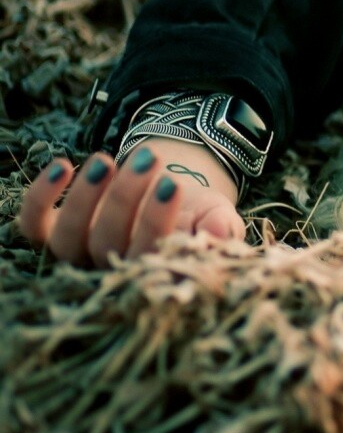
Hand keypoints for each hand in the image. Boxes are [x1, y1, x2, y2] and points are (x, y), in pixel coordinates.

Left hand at [17, 138, 244, 267]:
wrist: (167, 192)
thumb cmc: (196, 212)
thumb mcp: (218, 214)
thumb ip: (222, 226)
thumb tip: (216, 234)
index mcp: (151, 272)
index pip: (147, 258)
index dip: (154, 223)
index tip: (170, 185)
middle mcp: (108, 269)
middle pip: (105, 245)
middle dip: (123, 200)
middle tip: (148, 161)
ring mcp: (77, 251)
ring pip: (67, 238)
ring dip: (84, 198)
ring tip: (106, 160)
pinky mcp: (50, 232)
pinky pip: (31, 225)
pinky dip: (39, 198)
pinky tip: (63, 166)